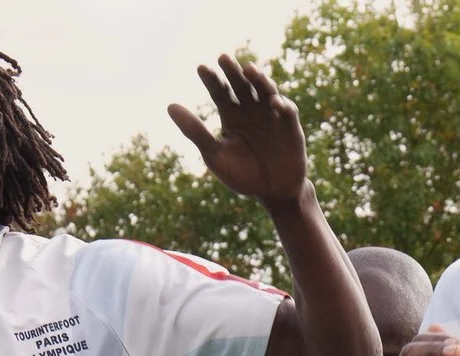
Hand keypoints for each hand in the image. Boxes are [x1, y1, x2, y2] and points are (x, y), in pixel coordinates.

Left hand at [169, 55, 309, 208]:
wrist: (272, 194)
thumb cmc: (242, 175)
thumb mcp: (214, 155)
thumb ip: (195, 131)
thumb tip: (170, 106)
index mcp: (231, 114)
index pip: (219, 91)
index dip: (212, 79)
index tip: (201, 68)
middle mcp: (251, 110)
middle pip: (241, 85)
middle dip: (233, 71)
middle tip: (223, 58)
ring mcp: (271, 117)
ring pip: (265, 91)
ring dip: (259, 79)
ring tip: (249, 69)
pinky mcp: (290, 128)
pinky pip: (287, 112)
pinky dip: (282, 105)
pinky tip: (274, 102)